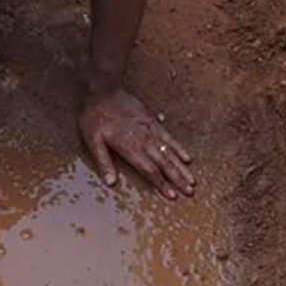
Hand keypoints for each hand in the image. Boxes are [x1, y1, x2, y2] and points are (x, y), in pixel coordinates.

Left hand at [78, 87, 194, 199]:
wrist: (103, 90)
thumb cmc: (95, 116)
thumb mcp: (92, 140)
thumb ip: (103, 162)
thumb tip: (111, 183)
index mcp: (131, 147)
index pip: (150, 170)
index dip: (161, 184)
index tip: (172, 196)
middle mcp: (145, 140)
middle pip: (165, 163)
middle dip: (178, 179)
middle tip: (191, 192)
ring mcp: (151, 130)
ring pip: (171, 152)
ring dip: (182, 168)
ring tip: (193, 180)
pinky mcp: (152, 121)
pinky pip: (170, 138)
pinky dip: (179, 149)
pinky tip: (187, 157)